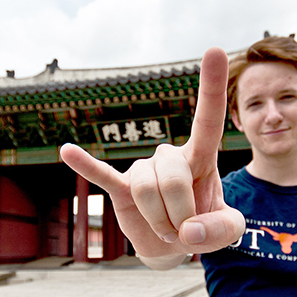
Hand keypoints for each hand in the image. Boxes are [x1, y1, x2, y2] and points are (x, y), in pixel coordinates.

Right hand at [60, 47, 244, 259]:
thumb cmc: (205, 226)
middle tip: (185, 230)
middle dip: (182, 213)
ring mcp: (143, 170)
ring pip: (147, 192)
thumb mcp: (229, 230)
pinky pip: (101, 174)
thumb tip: (189, 232)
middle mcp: (170, 155)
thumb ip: (222, 231)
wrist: (175, 245)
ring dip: (159, 220)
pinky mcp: (121, 187)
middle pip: (174, 179)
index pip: (207, 118)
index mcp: (201, 157)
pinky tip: (67, 151)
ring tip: (166, 228)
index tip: (215, 50)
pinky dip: (86, 165)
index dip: (212, 87)